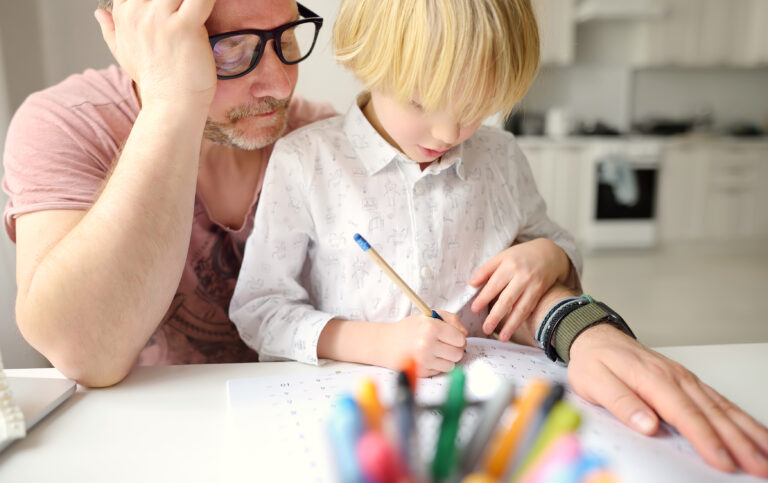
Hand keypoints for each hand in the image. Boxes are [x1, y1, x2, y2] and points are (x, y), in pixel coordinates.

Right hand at [94, 0, 217, 108]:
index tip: (171, 6)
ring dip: (190, 0)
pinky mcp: (184, 28)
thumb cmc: (154, 80)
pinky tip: (208, 6)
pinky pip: (199, 0)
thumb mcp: (124, 53)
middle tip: (185, 8)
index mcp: (124, 13)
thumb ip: (111, 29)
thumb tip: (98, 12)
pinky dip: (207, 0)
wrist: (171, 105)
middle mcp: (138, 12)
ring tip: (196, 9)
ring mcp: (159, 19)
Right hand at [382, 310, 466, 377]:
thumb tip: (464, 334)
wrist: (385, 343)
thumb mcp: (429, 315)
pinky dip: (437, 366)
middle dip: (454, 349)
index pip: (460, 338)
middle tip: (444, 344)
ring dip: (447, 359)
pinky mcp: (421, 372)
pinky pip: (441, 371)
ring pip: (452, 364)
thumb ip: (451, 319)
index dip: (458, 337)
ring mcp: (423, 360)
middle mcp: (427, 344)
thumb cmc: (409, 328)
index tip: (451, 336)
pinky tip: (427, 358)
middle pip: (458, 353)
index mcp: (430, 327)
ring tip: (436, 351)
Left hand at [469, 238, 569, 341]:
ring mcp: (533, 286)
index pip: (494, 284)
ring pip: (521, 308)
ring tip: (502, 337)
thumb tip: (471, 284)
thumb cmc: (521, 255)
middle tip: (486, 329)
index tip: (474, 309)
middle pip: (507, 299)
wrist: (549, 253)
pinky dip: (520, 321)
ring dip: (511, 325)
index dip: (484, 298)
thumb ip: (486, 269)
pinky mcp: (540, 293)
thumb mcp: (502, 256)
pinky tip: (513, 330)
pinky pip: (529, 309)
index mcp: (509, 265)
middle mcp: (522, 276)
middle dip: (496, 316)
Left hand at [568, 324, 767, 476]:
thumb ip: (621, 403)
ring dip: (748, 432)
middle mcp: (675, 377)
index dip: (705, 439)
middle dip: (739, 442)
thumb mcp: (593, 381)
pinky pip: (720, 401)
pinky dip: (742, 419)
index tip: (722, 460)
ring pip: (722, 408)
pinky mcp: (688, 382)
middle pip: (712, 413)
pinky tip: (756, 433)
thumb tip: (647, 425)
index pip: (683, 414)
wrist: (595, 336)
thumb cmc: (593, 360)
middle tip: (760, 466)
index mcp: (652, 378)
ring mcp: (684, 379)